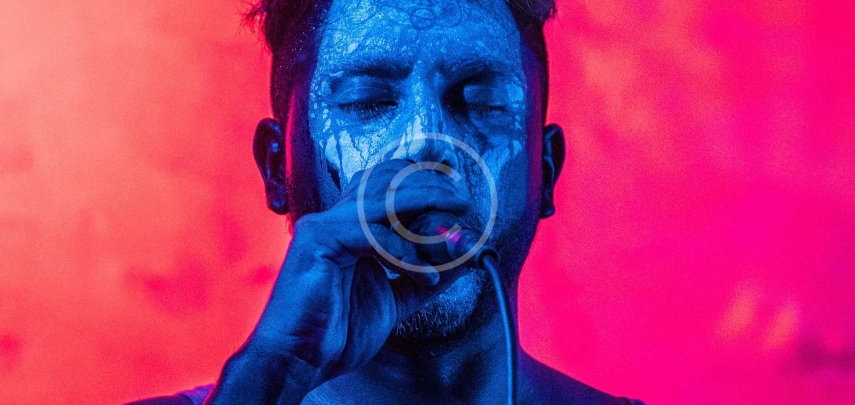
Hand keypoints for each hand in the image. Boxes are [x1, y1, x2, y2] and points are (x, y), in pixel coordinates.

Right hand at [206, 159, 471, 404]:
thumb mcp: (395, 298)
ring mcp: (324, 225)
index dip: (423, 180)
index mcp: (349, 227)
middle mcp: (335, 218)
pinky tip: (426, 277)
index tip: (457, 192)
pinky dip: (408, 255)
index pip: (387, 183)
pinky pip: (374, 233)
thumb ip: (424, 274)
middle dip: (430, 187)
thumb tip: (461, 256)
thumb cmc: (337, 332)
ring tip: (454, 236)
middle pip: (387, 179)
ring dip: (426, 213)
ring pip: (383, 198)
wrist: (301, 359)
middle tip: (462, 202)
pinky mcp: (318, 238)